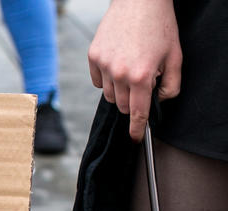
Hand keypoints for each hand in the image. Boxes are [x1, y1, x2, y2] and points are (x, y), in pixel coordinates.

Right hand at [87, 0, 181, 140]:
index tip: (136, 138)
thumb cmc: (159, 25)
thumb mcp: (176, 55)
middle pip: (123, 106)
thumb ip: (172, 84)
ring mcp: (104, 65)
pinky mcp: (93, 57)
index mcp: (141, 75)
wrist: (139, 1)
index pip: (138, 112)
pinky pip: (98, 81)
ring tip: (130, 70)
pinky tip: (118, 63)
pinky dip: (107, 79)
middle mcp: (119, 73)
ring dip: (120, 91)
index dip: (138, 129)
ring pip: (110, 95)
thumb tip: (160, 100)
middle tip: (142, 84)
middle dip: (134, 101)